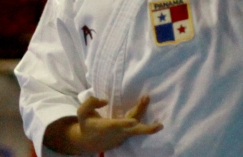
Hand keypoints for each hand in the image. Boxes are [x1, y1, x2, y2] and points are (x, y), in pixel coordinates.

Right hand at [44, 95, 162, 154]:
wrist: (88, 142)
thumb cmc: (86, 124)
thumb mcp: (82, 112)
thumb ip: (91, 103)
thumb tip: (105, 100)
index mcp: (107, 127)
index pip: (117, 125)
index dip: (126, 123)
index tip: (134, 122)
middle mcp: (118, 132)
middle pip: (135, 131)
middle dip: (148, 129)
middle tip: (160, 125)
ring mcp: (124, 135)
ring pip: (138, 125)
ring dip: (144, 112)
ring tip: (147, 99)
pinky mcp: (127, 135)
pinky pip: (136, 126)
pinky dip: (140, 115)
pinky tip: (143, 103)